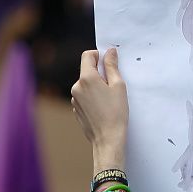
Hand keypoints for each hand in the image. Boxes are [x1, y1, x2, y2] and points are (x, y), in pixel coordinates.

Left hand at [70, 48, 128, 167]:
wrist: (107, 139)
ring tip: (108, 100)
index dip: (99, 56)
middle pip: (87, 70)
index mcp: (87, 78)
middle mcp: (76, 86)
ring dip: (95, 86)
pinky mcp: (75, 108)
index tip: (109, 64)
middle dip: (99, 73)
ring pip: (85, 84)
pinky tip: (102, 108)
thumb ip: (112, 66)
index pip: (87, 55)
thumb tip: (109, 52)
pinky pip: (83, 96)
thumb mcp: (118, 86)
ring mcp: (74, 98)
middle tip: (113, 86)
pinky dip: (92, 97)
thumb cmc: (116, 113)